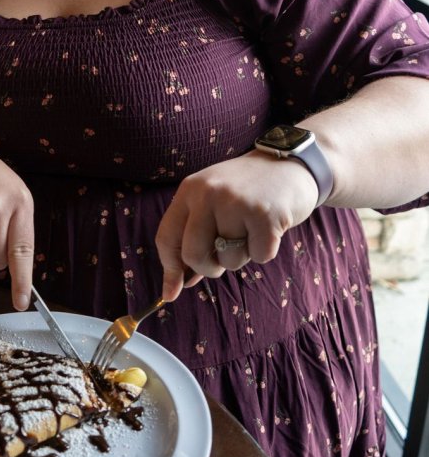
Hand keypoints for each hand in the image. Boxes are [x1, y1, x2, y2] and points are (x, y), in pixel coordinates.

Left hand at [155, 150, 318, 301]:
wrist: (290, 164)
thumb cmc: (246, 191)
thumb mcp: (212, 204)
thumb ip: (193, 238)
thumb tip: (174, 287)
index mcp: (190, 190)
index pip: (167, 238)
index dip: (170, 269)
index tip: (171, 293)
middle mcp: (208, 194)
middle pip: (193, 255)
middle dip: (209, 268)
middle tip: (224, 257)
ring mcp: (236, 203)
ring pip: (228, 260)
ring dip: (242, 256)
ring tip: (251, 229)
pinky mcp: (265, 215)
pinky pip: (258, 256)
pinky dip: (265, 250)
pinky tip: (270, 227)